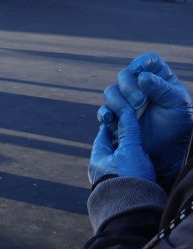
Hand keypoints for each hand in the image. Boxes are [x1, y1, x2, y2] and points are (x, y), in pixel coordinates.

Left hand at [89, 108, 155, 185]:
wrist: (131, 209)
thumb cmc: (128, 177)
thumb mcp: (130, 151)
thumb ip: (129, 132)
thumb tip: (126, 112)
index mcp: (96, 159)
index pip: (102, 135)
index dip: (112, 124)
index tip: (119, 115)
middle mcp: (99, 170)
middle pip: (109, 148)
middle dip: (119, 139)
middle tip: (130, 128)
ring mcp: (107, 180)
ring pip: (116, 160)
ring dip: (125, 153)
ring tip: (137, 145)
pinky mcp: (117, 188)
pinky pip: (122, 171)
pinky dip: (129, 164)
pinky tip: (139, 164)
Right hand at [98, 52, 192, 182]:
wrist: (169, 152)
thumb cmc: (178, 126)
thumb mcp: (177, 104)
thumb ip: (161, 88)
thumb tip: (142, 76)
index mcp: (159, 79)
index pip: (147, 62)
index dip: (141, 63)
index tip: (138, 70)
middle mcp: (140, 89)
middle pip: (124, 76)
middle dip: (129, 88)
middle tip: (141, 103)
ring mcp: (126, 104)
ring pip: (111, 93)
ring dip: (118, 101)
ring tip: (130, 114)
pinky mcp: (116, 120)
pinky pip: (104, 113)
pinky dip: (105, 114)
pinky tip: (112, 119)